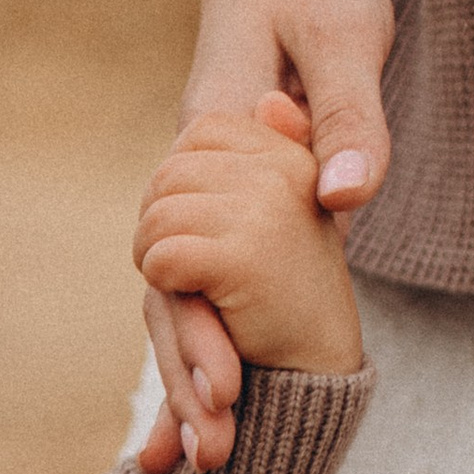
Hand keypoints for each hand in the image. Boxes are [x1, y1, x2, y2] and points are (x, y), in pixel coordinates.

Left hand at [132, 101, 362, 470]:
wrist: (319, 372)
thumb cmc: (289, 297)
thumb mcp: (284, 213)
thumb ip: (271, 154)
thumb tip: (269, 100)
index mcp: (292, 154)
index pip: (200, 132)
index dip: (181, 181)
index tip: (200, 224)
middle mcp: (284, 171)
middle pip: (169, 172)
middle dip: (160, 221)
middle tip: (184, 264)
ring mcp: (267, 210)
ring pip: (158, 214)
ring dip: (155, 257)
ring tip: (190, 285)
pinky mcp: (246, 255)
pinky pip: (163, 255)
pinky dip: (163, 283)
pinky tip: (195, 300)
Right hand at [140, 0, 395, 468]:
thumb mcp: (345, 36)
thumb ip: (346, 120)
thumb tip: (344, 203)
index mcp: (209, 142)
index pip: (188, 258)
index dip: (200, 333)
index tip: (226, 397)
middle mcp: (190, 180)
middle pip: (171, 296)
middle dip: (185, 381)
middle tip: (207, 461)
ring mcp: (200, 195)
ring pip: (177, 299)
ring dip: (184, 377)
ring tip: (187, 465)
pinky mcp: (222, 202)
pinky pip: (202, 282)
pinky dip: (200, 342)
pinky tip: (204, 409)